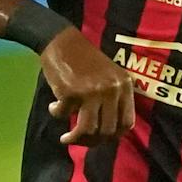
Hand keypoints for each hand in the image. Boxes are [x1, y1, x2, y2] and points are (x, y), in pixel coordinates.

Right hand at [41, 29, 138, 145]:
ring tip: (66, 139)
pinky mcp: (71, 92)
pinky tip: (54, 107)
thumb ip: (113, 99)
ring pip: (88, 129)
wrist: (62, 40)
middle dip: (92, 141)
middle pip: (107, 130)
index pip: (127, 123)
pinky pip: (64, 114)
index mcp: (124, 86)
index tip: (101, 138)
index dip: (114, 135)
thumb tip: (107, 133)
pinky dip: (57, 114)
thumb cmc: (85, 59)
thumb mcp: (109, 76)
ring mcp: (92, 91)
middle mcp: (112, 90)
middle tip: (80, 140)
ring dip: (75, 139)